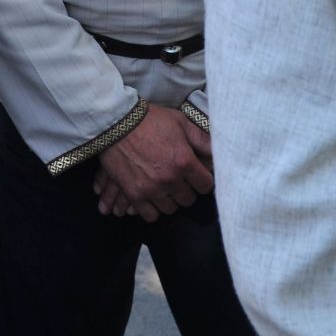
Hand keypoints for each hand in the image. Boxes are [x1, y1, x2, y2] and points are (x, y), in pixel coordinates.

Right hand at [93, 104, 213, 222]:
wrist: (117, 122)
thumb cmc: (151, 120)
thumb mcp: (181, 122)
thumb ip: (202, 139)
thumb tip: (218, 153)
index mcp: (184, 161)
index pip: (206, 185)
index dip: (203, 180)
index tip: (198, 175)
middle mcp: (170, 179)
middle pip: (189, 199)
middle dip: (188, 189)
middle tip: (180, 180)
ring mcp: (151, 189)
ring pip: (171, 209)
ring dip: (171, 199)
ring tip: (166, 188)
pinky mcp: (134, 194)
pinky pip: (150, 215)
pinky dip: (153, 209)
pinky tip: (153, 198)